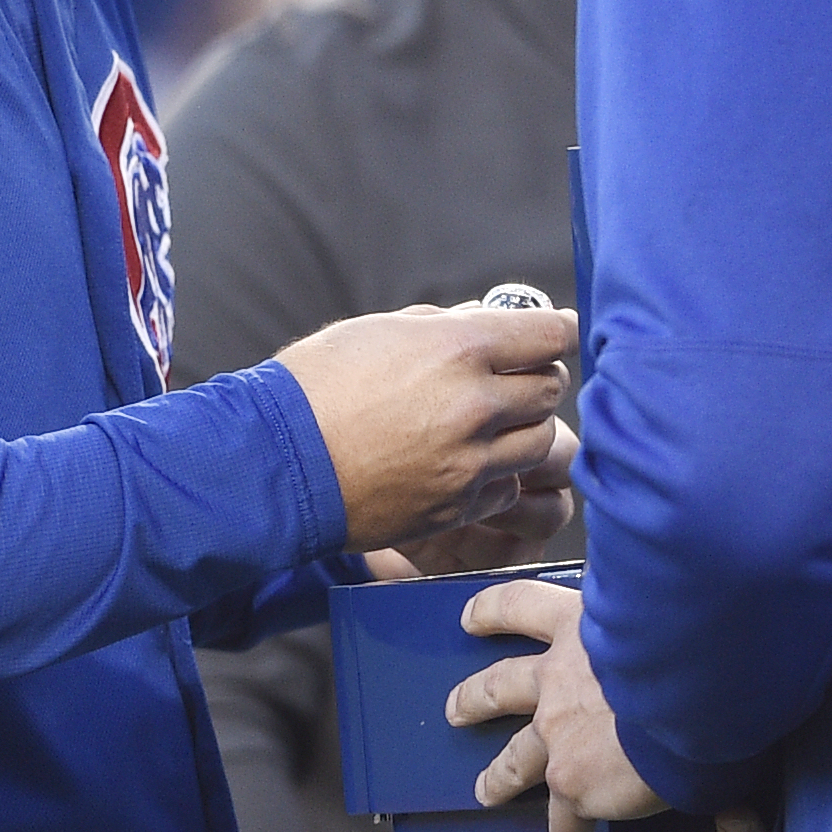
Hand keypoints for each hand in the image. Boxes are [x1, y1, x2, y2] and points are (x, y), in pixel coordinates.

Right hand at [277, 305, 573, 552]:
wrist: (274, 464)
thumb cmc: (314, 388)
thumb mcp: (376, 331)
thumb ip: (441, 327)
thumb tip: (480, 323)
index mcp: (458, 349)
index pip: (550, 335)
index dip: (556, 331)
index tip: (555, 333)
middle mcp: (474, 406)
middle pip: (550, 389)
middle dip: (537, 378)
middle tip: (514, 377)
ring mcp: (468, 463)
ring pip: (540, 443)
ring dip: (523, 429)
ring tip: (489, 424)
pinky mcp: (454, 508)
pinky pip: (505, 488)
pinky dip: (496, 474)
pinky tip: (464, 463)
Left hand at [445, 577, 666, 831]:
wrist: (691, 684)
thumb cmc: (691, 638)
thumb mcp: (657, 611)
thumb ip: (643, 621)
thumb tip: (661, 626)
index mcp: (580, 626)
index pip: (521, 606)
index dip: (492, 612)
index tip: (471, 618)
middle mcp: (558, 676)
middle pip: (501, 685)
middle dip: (475, 698)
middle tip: (456, 708)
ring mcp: (558, 732)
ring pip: (516, 758)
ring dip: (499, 776)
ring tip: (486, 789)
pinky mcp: (572, 780)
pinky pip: (565, 823)